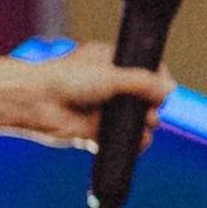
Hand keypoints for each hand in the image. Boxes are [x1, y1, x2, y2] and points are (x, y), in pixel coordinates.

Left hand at [0, 41, 177, 150]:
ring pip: (133, 123)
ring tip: (144, 128)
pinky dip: (128, 144)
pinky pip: (119, 141)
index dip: (157, 82)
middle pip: (143, 101)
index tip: (164, 90)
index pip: (146, 72)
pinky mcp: (94, 133)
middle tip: (151, 113)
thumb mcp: (112, 74)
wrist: (36, 102)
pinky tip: (134, 144)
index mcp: (111, 63)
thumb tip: (169, 90)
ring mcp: (101, 110)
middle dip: (152, 108)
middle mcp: (108, 86)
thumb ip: (143, 82)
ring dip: (143, 128)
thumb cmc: (66, 79)